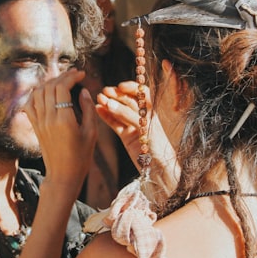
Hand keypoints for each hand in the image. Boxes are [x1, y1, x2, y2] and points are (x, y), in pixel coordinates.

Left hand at [25, 68, 96, 193]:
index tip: (81, 73)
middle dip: (62, 76)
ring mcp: (39, 122)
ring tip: (62, 80)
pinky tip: (45, 91)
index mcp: (64, 120)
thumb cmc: (81, 156)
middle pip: (50, 87)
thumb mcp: (91, 133)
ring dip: (50, 82)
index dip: (71, 77)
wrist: (62, 175)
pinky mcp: (35, 126)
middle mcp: (48, 119)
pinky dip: (35, 93)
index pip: (62, 88)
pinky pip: (29, 104)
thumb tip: (83, 90)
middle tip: (74, 74)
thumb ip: (88, 109)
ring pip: (38, 92)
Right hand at [95, 81, 179, 203]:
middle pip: (128, 101)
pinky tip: (98, 109)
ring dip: (109, 104)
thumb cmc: (158, 147)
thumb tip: (109, 104)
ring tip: (98, 98)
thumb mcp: (145, 128)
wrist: (158, 170)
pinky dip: (106, 117)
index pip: (141, 93)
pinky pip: (115, 124)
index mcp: (152, 111)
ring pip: (119, 112)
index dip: (131, 88)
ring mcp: (133, 126)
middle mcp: (142, 116)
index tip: (120, 86)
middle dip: (116, 95)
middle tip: (104, 91)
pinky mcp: (126, 136)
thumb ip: (128, 115)